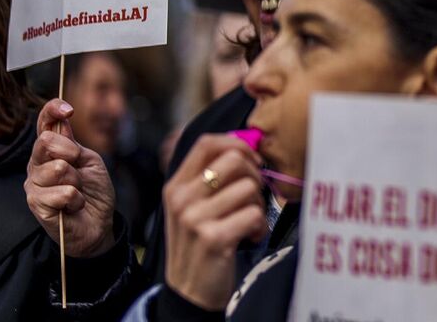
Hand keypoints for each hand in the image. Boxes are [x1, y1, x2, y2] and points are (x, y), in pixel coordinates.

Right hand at [24, 99, 117, 257]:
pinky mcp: (35, 203)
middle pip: (45, 142)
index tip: (69, 110)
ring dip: (77, 182)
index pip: (44, 123)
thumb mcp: (90, 161)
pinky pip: (64, 192)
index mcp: (50, 150)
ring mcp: (33, 184)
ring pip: (58, 168)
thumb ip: (73, 144)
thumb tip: (62, 122)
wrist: (97, 223)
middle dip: (71, 154)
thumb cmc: (93, 192)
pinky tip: (73, 206)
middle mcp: (37, 164)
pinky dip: (77, 200)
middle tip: (78, 170)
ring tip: (77, 193)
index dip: (52, 110)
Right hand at [162, 135, 268, 309]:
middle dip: (254, 176)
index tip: (252, 161)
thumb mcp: (192, 208)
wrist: (189, 292)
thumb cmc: (199, 244)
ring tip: (247, 223)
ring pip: (249, 188)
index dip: (237, 144)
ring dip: (258, 206)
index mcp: (176, 186)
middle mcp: (182, 198)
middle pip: (234, 159)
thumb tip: (247, 149)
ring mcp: (195, 218)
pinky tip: (248, 237)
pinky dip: (260, 227)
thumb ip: (211, 179)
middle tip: (252, 199)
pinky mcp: (214, 238)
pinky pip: (254, 214)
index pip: (207, 143)